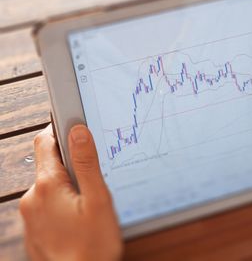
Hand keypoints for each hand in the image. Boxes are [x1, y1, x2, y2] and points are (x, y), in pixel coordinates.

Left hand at [20, 124, 122, 260]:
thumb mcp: (98, 200)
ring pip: (49, 186)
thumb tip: (78, 131)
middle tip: (94, 176)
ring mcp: (30, 215)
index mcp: (47, 186)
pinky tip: (80, 218)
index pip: (45, 141)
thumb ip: (88, 163)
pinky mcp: (33, 229)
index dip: (61, 130)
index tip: (77, 127)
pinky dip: (62, 203)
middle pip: (48, 164)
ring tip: (89, 203)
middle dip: (71, 163)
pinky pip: (47, 205)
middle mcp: (32, 198)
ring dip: (67, 186)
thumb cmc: (92, 246)